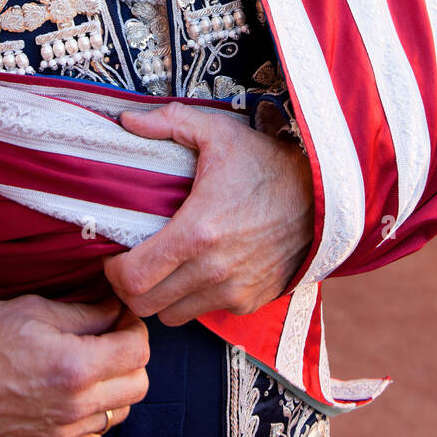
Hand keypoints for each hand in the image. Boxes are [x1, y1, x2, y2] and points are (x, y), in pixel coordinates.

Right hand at [0, 295, 148, 436]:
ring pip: (119, 413)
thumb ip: (84, 312)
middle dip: (130, 357)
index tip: (121, 318)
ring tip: (86, 367)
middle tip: (109, 340)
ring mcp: (61, 436)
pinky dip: (90, 416)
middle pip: (139, 385)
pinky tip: (68, 395)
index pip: (139, 350)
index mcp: (74, 367)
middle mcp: (74, 408)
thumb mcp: (31, 310)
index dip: (134, 327)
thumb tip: (115, 308)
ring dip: (113, 387)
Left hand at [102, 101, 314, 325]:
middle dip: (129, 287)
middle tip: (131, 263)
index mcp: (197, 232)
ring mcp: (234, 290)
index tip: (115, 253)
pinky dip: (193, 299)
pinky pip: (206, 312)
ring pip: (172, 316)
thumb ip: (168, 122)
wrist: (322, 194)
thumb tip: (126, 121)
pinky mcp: (251, 300)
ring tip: (161, 270)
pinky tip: (197, 272)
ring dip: (160, 297)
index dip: (114, 269)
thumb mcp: (217, 131)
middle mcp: (214, 270)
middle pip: (145, 305)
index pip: (133, 278)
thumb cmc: (266, 162)